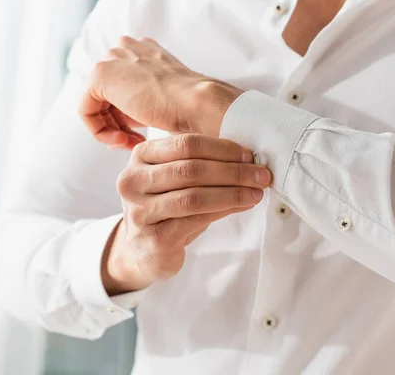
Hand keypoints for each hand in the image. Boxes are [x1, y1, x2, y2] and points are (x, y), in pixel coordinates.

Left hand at [80, 37, 242, 148]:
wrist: (198, 104)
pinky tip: (122, 140)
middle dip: (119, 124)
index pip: (123, 87)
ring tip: (132, 145)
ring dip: (113, 131)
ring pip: (96, 104)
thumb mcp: (167, 100)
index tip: (141, 137)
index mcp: (144, 50)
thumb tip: (124, 123)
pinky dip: (100, 132)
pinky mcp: (100, 75)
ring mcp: (112, 58)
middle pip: (108, 95)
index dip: (128, 117)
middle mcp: (126, 47)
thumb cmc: (192, 107)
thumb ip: (144, 101)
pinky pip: (86, 111)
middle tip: (135, 143)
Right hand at [102, 134, 271, 294]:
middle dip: (233, 171)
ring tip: (256, 192)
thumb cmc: (166, 208)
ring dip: (232, 193)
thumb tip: (248, 159)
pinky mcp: (154, 238)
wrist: (142, 250)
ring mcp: (140, 211)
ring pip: (194, 197)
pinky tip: (242, 206)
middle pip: (190, 169)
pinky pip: (195, 220)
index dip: (222, 148)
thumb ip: (203, 164)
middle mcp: (133, 181)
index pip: (186, 144)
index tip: (249, 155)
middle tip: (260, 175)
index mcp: (140, 156)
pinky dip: (223, 210)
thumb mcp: (176, 179)